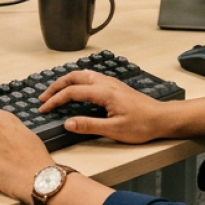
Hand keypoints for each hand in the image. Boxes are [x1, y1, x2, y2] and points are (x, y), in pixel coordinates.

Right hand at [39, 69, 168, 143]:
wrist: (161, 118)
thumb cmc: (142, 125)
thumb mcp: (114, 130)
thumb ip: (89, 126)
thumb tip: (68, 123)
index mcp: (103, 92)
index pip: (71, 92)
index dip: (55, 100)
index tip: (43, 108)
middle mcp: (105, 83)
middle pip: (73, 77)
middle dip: (56, 86)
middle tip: (43, 97)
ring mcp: (110, 82)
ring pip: (81, 74)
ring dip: (66, 81)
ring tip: (55, 92)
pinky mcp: (114, 86)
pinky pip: (90, 77)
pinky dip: (76, 81)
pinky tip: (76, 89)